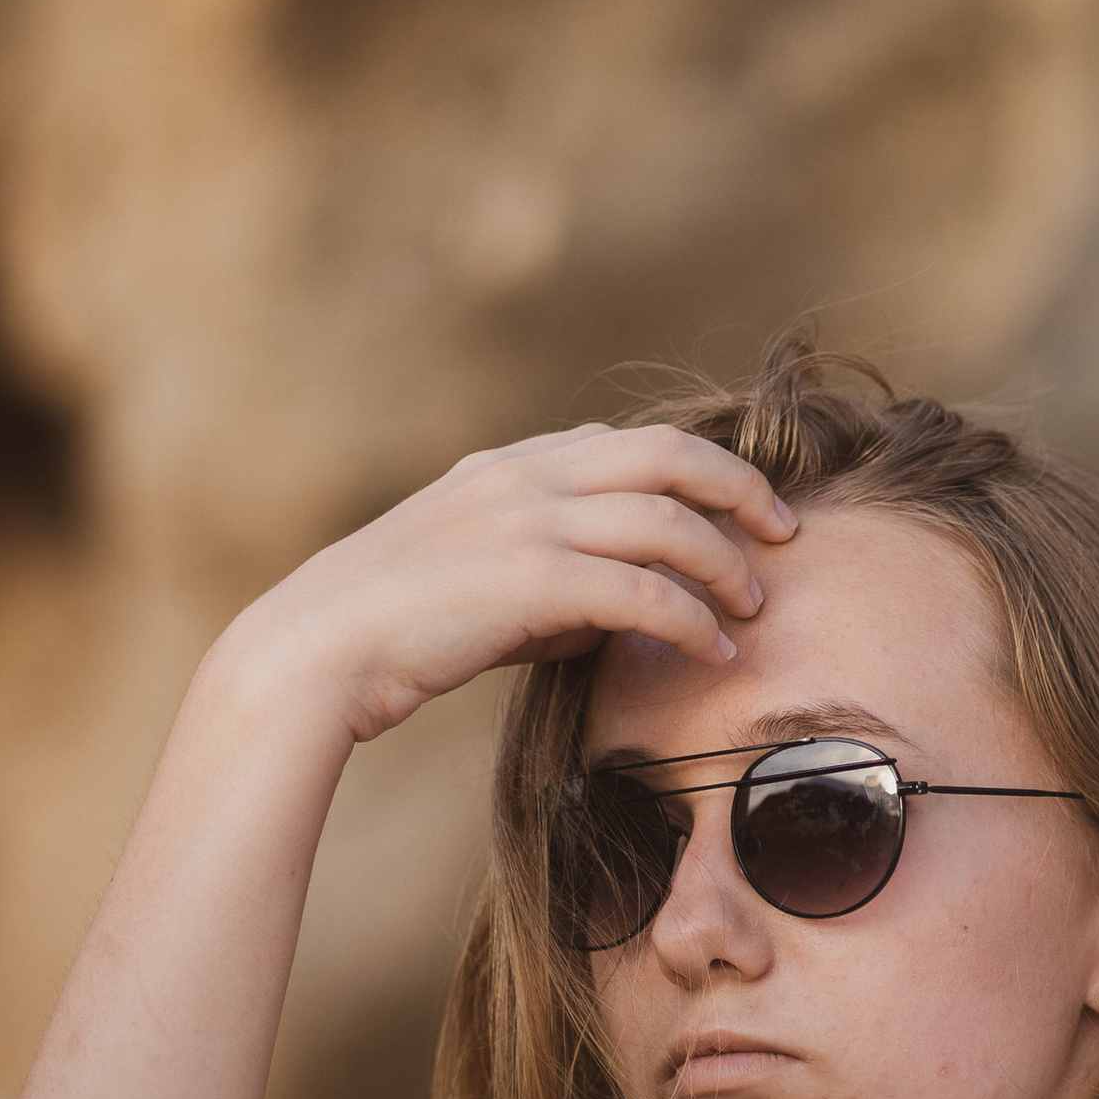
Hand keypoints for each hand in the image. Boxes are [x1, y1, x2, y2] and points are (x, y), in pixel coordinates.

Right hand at [227, 424, 798, 746]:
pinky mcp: (532, 580)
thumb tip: (605, 616)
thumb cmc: (385, 634)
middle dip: (737, 488)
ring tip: (753, 608)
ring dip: (725, 564)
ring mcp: (528, 523)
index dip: (693, 466)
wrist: (316, 655)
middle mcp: (523, 478)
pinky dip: (694, 621)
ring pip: (668, 520)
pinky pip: (645, 591)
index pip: (623, 443)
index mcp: (505, 468)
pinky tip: (716, 653)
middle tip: (782, 532)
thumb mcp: (467, 581)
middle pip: (668, 454)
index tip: (734, 505)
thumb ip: (539, 579)